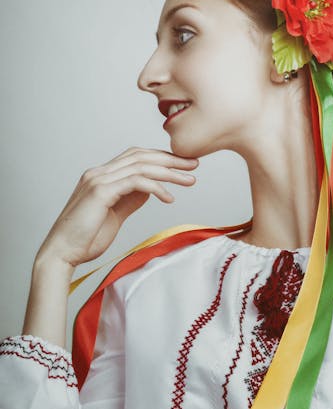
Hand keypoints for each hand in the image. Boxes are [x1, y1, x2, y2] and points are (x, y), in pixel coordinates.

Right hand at [37, 147, 198, 268]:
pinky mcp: (100, 192)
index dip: (161, 158)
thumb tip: (149, 190)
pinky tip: (169, 198)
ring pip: (141, 166)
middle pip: (141, 156)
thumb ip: (129, 199)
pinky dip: (156, 187)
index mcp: (102, 176)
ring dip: (169, 172)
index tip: (183, 165)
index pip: (136, 157)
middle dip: (170, 159)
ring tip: (189, 180)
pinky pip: (135, 182)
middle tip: (194, 165)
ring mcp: (98, 180)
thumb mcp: (114, 215)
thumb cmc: (86, 238)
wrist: (63, 252)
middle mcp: (99, 173)